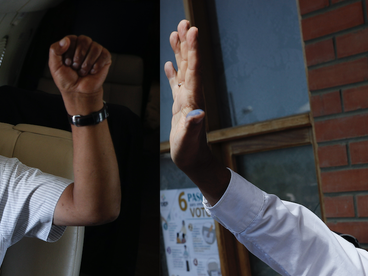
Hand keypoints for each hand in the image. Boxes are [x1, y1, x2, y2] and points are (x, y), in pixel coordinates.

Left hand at [49, 35, 110, 112]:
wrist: (78, 92)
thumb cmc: (67, 80)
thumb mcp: (54, 66)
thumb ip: (55, 50)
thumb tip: (66, 40)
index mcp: (71, 44)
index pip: (72, 38)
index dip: (70, 52)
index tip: (68, 63)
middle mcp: (84, 45)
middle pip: (84, 40)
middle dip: (79, 57)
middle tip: (76, 68)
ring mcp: (95, 51)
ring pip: (95, 48)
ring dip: (87, 63)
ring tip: (83, 71)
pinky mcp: (105, 58)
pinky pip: (104, 55)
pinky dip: (97, 66)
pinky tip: (92, 72)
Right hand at [165, 20, 213, 170]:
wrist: (193, 160)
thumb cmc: (189, 152)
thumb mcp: (188, 140)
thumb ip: (192, 126)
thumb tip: (197, 113)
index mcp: (193, 99)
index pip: (194, 69)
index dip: (193, 50)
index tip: (193, 31)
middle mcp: (191, 95)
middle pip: (189, 63)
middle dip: (187, 43)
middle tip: (185, 22)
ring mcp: (186, 99)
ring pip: (183, 69)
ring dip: (180, 51)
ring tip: (176, 33)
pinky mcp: (180, 105)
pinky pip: (176, 83)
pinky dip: (173, 71)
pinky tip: (169, 62)